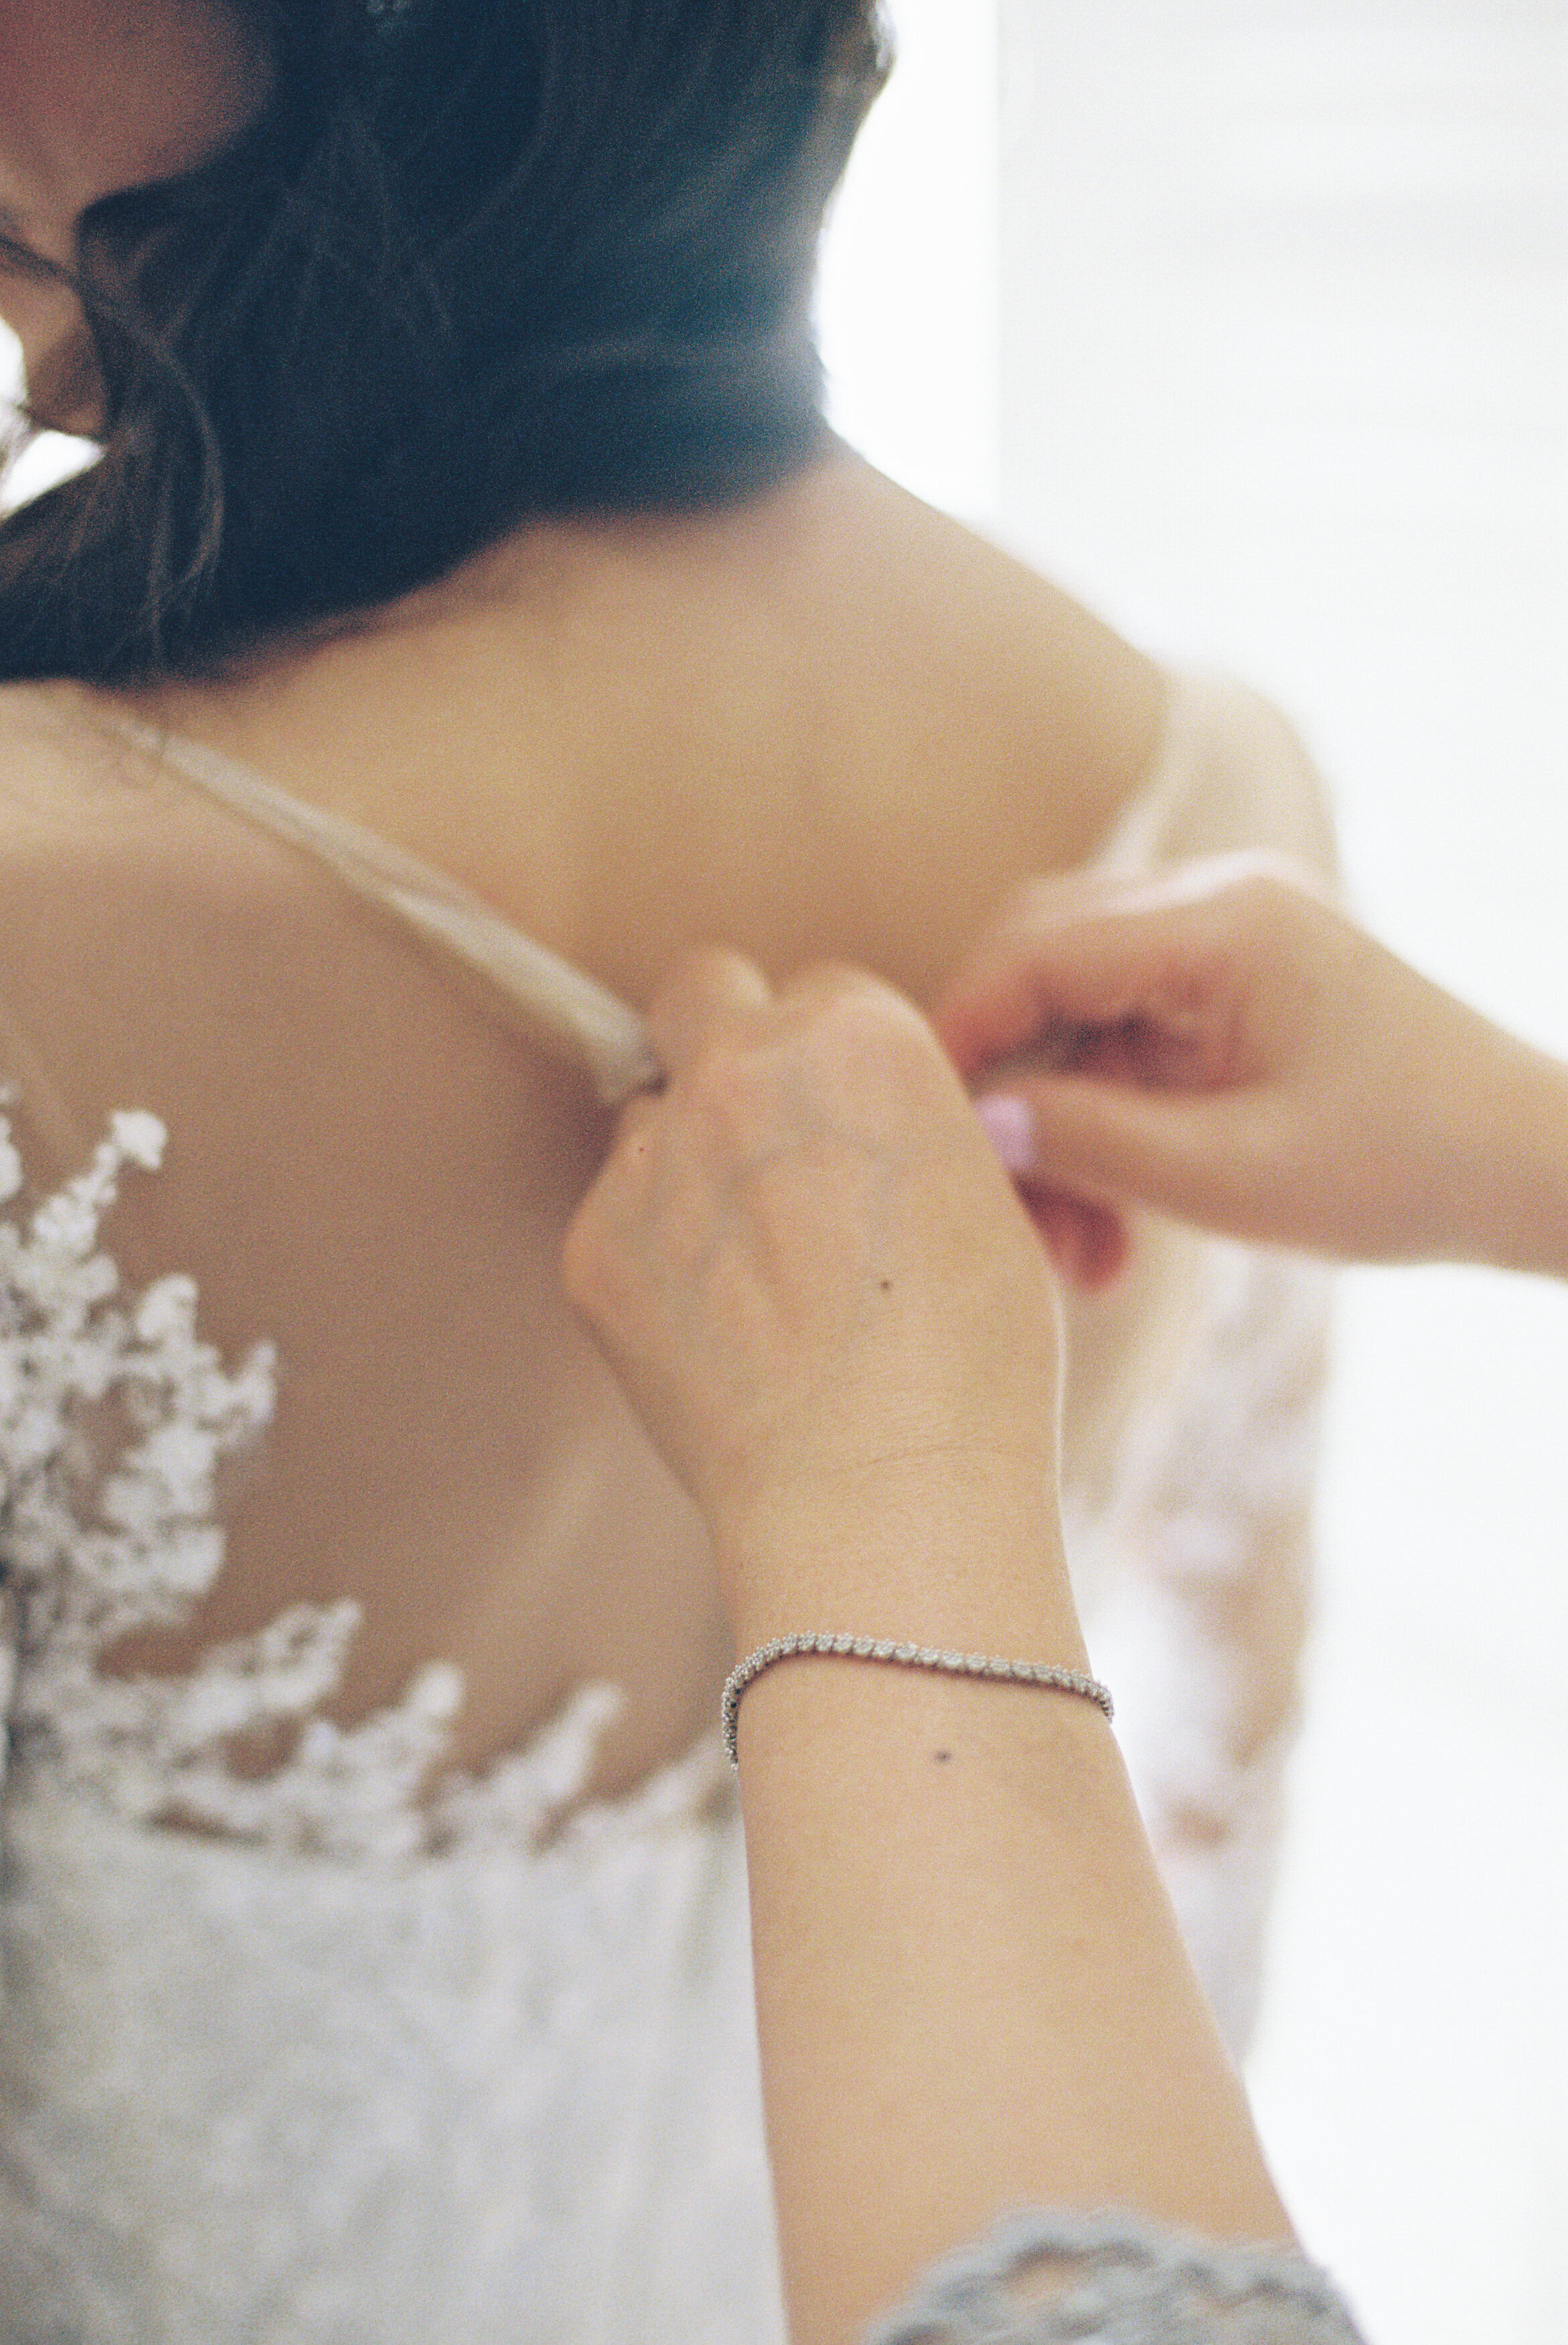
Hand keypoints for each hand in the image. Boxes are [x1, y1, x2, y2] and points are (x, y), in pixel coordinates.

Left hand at [561, 951, 1065, 1640]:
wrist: (883, 1496)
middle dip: (725, 1039)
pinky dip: (653, 1258)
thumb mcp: (986, 1201)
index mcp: (858, 1037)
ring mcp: (653, 1157)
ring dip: (687, 1161)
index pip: (821, 989)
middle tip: (760, 1129)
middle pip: (701, 991)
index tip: (843, 1117)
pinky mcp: (591, 1245)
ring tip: (752, 1270)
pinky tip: (716, 1333)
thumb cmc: (969, 1366)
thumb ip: (899, 1125)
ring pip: (650, 1115)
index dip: (833, 1057)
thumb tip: (854, 1127)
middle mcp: (739, 1070)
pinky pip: (615, 1218)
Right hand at [935, 853, 1567, 1272]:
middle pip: (1039, 967)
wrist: (1529, 1169)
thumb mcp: (1232, 1177)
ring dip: (1054, 1126)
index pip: (1035, 949)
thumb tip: (973, 1125)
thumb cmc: (1405, 1169)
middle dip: (1005, 1089)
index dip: (959, 1034)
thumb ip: (1091, 1142)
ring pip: (1072, 1015)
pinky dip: (1100, 1127)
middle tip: (999, 1208)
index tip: (918, 1130)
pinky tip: (1112, 1229)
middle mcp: (1213, 904)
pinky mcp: (1226, 993)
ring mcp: (1221, 944)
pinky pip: (1121, 1043)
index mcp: (1221, 923)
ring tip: (1076, 1254)